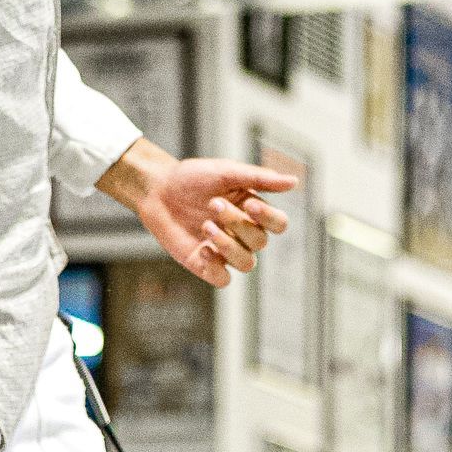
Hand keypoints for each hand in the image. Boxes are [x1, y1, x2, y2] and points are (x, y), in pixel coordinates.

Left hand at [97, 138, 297, 288]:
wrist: (156, 189)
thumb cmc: (192, 178)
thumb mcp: (225, 172)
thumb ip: (258, 178)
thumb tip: (295, 181)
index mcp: (253, 211)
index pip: (279, 224)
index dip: (269, 218)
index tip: (249, 203)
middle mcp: (243, 233)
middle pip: (260, 241)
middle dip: (238, 224)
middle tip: (213, 204)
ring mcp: (224, 251)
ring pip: (247, 263)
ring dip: (229, 246)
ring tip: (206, 226)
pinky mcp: (204, 264)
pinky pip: (223, 279)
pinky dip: (217, 267)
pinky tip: (203, 249)